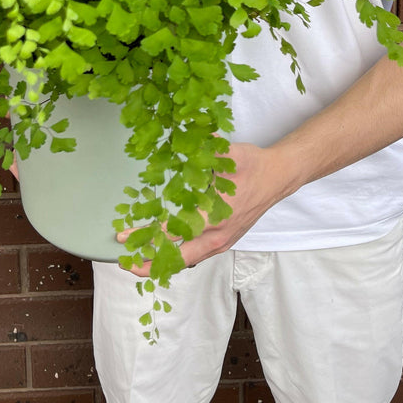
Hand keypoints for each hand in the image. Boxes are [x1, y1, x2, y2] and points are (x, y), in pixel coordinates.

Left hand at [120, 141, 283, 275]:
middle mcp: (218, 235)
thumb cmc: (253, 165)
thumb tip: (178, 139)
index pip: (173, 231)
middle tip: (124, 263)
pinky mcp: (225, 242)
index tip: (124, 236)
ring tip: (138, 263)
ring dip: (162, 263)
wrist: (278, 177)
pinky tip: (163, 255)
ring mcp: (223, 242)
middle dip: (149, 263)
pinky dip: (178, 258)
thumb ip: (202, 152)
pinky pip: (198, 256)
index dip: (146, 235)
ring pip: (188, 261)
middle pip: (178, 258)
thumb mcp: (227, 154)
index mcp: (216, 215)